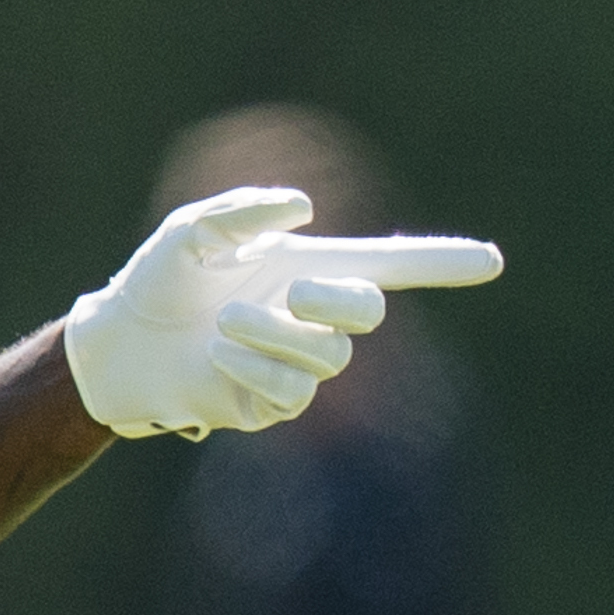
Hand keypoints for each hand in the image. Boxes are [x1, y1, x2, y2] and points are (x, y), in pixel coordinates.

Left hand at [65, 187, 502, 438]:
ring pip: (330, 356)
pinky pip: (295, 391)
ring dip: (277, 334)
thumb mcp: (190, 232)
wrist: (120, 343)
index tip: (493, 262)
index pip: (391, 265)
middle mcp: (310, 316)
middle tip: (293, 292)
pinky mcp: (273, 406)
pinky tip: (218, 356)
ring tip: (222, 326)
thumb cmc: (157, 280)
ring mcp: (296, 363)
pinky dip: (255, 368)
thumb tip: (302, 208)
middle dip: (338, 300)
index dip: (442, 262)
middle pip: (369, 311)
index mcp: (306, 267)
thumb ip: (244, 211)